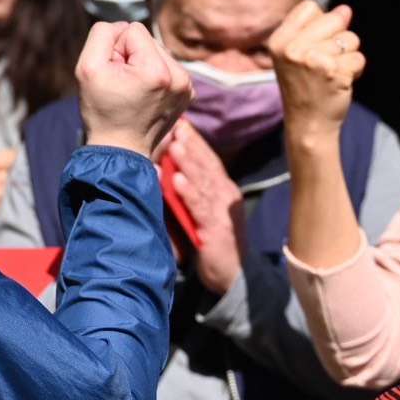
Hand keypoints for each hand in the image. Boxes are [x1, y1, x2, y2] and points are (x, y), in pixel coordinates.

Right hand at [78, 21, 192, 158]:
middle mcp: (179, 76)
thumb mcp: (87, 67)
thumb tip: (122, 26)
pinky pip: (167, 66)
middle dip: (130, 56)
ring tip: (133, 91)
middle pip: (148, 39)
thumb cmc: (101, 110)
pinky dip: (154, 75)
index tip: (114, 74)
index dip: (116, 49)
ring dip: (142, 65)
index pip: (133, 29)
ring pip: (157, 52)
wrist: (120, 150)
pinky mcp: (188, 92)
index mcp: (157, 70)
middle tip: (122, 85)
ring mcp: (187, 86)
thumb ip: (103, 34)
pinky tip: (146, 95)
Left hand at [165, 119, 244, 293]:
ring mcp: (222, 213)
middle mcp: (225, 196)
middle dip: (191, 145)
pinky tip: (177, 180)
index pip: (209, 159)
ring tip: (174, 145)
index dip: (195, 141)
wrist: (234, 277)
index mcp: (223, 189)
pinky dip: (188, 193)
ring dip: (188, 162)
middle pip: (207, 165)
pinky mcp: (217, 231)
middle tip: (176, 126)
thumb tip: (165, 167)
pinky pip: (200, 208)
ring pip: (203, 182)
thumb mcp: (202, 211)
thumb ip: (190, 191)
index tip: (180, 122)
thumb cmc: (213, 241)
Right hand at [268, 2, 365, 149]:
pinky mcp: (334, 72)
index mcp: (279, 41)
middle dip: (338, 38)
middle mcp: (293, 49)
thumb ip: (316, 29)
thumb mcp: (296, 54)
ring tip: (333, 72)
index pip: (309, 7)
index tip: (315, 43)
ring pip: (350, 39)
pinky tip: (341, 82)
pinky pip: (358, 58)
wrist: (307, 124)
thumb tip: (345, 10)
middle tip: (326, 61)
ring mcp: (313, 60)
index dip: (320, 22)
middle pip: (334, 19)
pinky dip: (356, 71)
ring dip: (348, 55)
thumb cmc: (304, 86)